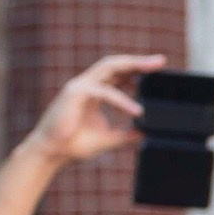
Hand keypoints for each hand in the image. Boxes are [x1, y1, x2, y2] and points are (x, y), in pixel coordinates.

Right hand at [26, 52, 161, 167]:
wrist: (52, 153)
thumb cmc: (74, 145)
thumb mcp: (108, 139)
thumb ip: (125, 135)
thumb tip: (145, 134)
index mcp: (94, 92)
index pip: (118, 74)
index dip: (137, 70)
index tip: (157, 71)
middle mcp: (87, 84)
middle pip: (115, 64)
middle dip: (138, 61)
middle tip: (161, 61)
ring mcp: (80, 86)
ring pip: (109, 67)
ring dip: (132, 65)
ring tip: (152, 69)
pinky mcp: (75, 94)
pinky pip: (104, 92)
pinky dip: (122, 100)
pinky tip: (137, 111)